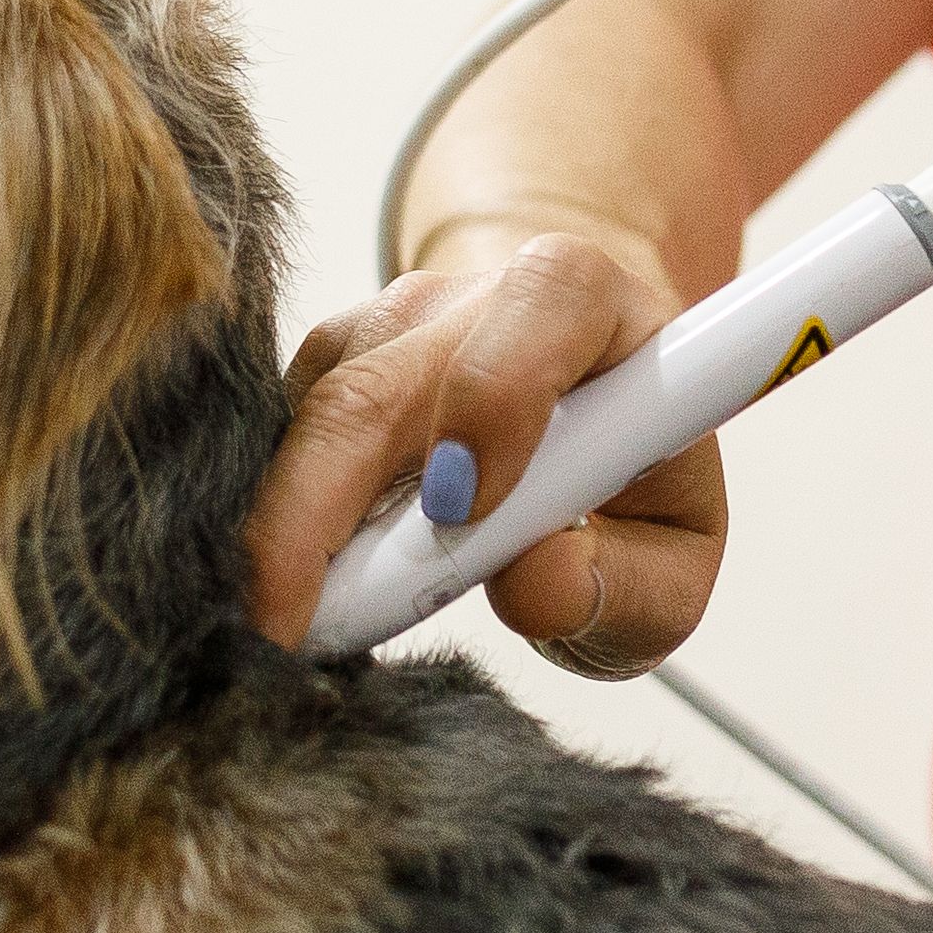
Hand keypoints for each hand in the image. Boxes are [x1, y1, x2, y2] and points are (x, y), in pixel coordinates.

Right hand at [240, 222, 727, 675]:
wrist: (583, 406)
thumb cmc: (632, 485)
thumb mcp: (669, 562)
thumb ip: (621, 587)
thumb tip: (533, 587)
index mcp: (589, 307)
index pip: (543, 311)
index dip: (493, 400)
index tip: (459, 516)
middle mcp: (473, 295)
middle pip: (375, 387)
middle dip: (313, 517)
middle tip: (285, 636)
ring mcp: (385, 321)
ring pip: (306, 418)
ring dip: (279, 533)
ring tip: (286, 636)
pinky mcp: (322, 360)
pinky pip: (268, 435)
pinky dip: (264, 518)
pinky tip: (282, 590)